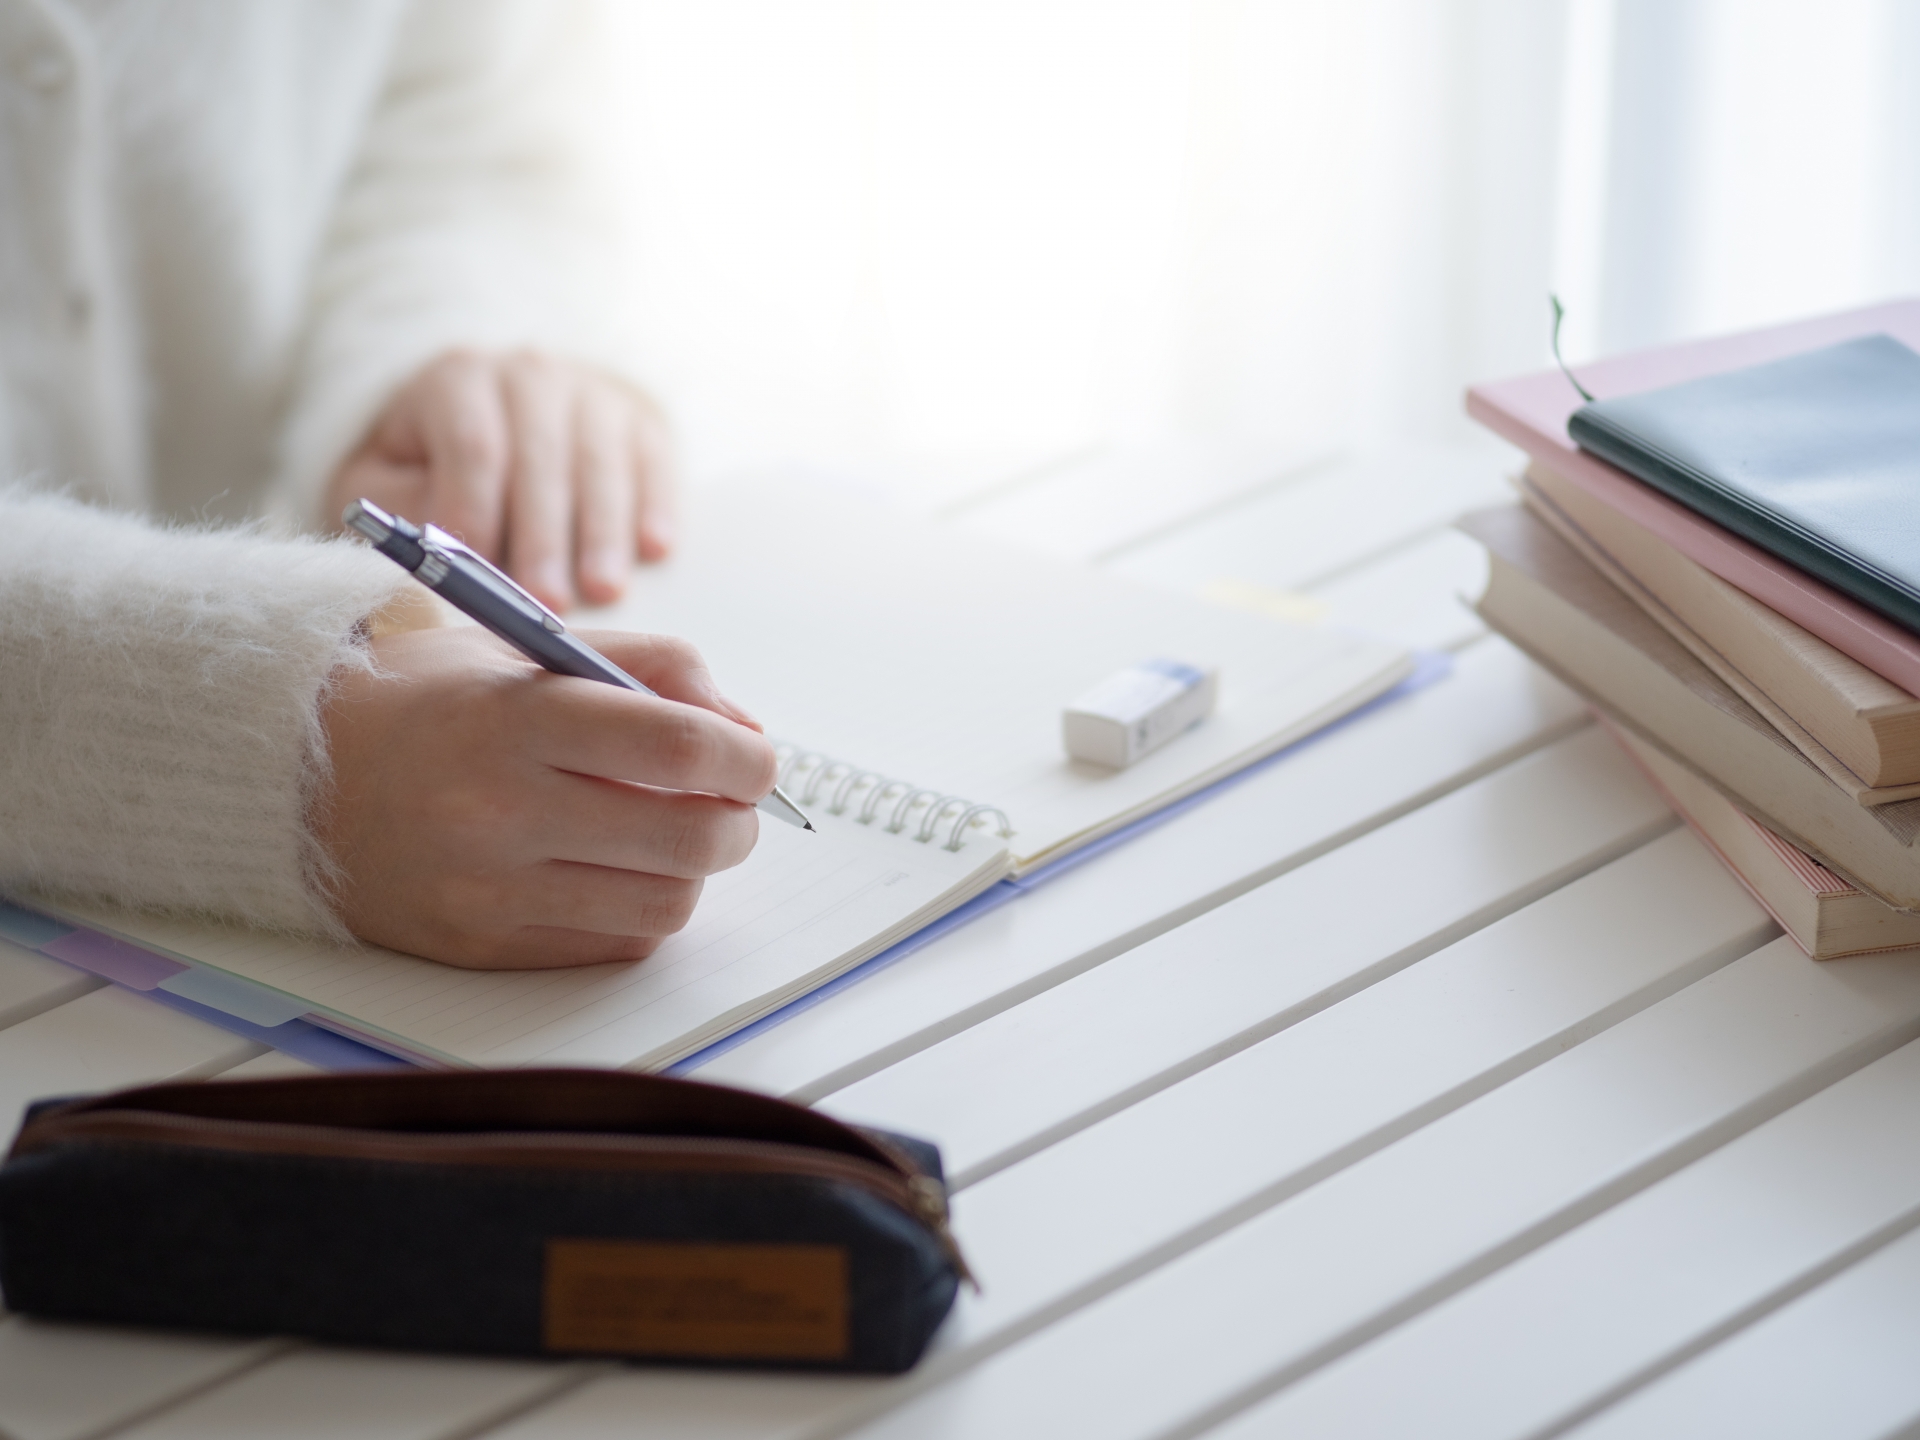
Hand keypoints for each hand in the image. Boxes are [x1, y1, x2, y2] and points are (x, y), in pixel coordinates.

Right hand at [316, 626, 775, 968]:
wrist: (297, 776)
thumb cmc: (433, 701)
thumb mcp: (533, 648)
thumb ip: (653, 670)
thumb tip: (747, 733)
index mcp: (518, 719)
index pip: (679, 746)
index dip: (747, 757)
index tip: (757, 758)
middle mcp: (501, 810)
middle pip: (691, 838)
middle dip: (738, 822)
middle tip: (729, 802)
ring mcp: (489, 889)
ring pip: (665, 903)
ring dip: (693, 870)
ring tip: (665, 831)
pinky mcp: (483, 947)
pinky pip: (616, 943)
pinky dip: (640, 907)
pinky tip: (612, 867)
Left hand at [326, 351, 674, 613]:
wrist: (501, 407)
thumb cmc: (435, 461)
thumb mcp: (389, 477)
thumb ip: (403, 506)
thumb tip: (445, 545)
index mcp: (458, 379)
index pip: (473, 444)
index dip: (479, 508)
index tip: (480, 571)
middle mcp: (530, 374)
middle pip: (540, 458)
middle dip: (543, 536)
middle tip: (548, 601)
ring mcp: (593, 392)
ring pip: (600, 463)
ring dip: (603, 532)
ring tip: (603, 590)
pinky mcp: (641, 417)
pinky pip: (653, 461)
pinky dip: (656, 505)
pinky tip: (653, 549)